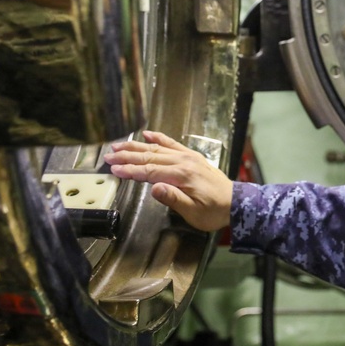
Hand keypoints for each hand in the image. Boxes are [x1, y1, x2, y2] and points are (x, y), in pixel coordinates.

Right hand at [104, 130, 232, 231]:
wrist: (236, 203)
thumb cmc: (214, 211)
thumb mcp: (194, 212)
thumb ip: (173, 199)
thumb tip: (154, 187)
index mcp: (182, 176)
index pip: (150, 171)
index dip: (130, 170)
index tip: (113, 169)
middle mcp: (184, 162)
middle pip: (150, 156)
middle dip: (127, 156)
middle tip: (108, 156)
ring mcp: (188, 157)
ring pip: (158, 148)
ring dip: (137, 146)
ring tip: (118, 145)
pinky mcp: (192, 156)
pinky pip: (173, 143)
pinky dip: (159, 137)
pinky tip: (147, 133)